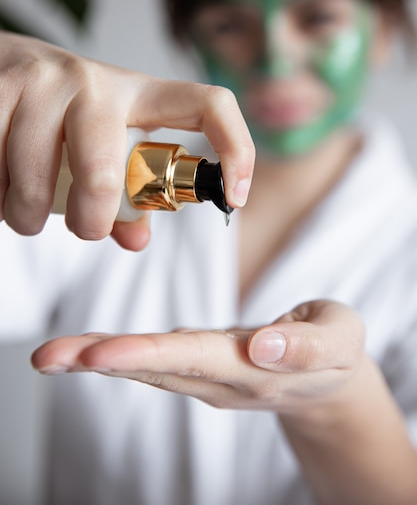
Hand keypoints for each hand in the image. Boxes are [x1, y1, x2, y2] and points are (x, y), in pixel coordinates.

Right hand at [0, 33, 254, 249]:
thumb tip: (135, 239)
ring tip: (23, 210)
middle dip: (90, 218)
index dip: (235, 148)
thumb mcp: (99, 142)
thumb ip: (122, 194)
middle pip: (105, 170)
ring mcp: (43, 79)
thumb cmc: (57, 116)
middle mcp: (95, 80)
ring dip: (25, 214)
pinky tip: (0, 186)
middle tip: (83, 230)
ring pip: (35, 177)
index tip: (234, 198)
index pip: (208, 104)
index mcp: (138, 94)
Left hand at [31, 300, 364, 413]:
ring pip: (148, 369)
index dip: (148, 355)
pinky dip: (118, 356)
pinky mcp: (200, 368)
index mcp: (254, 368)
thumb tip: (261, 345)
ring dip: (97, 360)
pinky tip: (87, 352)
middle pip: (157, 369)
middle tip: (49, 357)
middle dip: (102, 361)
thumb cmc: (334, 351)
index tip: (101, 354)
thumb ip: (307, 346)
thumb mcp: (340, 339)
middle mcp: (220, 378)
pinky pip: (154, 363)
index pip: (195, 359)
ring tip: (51, 355)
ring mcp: (207, 378)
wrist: (328, 382)